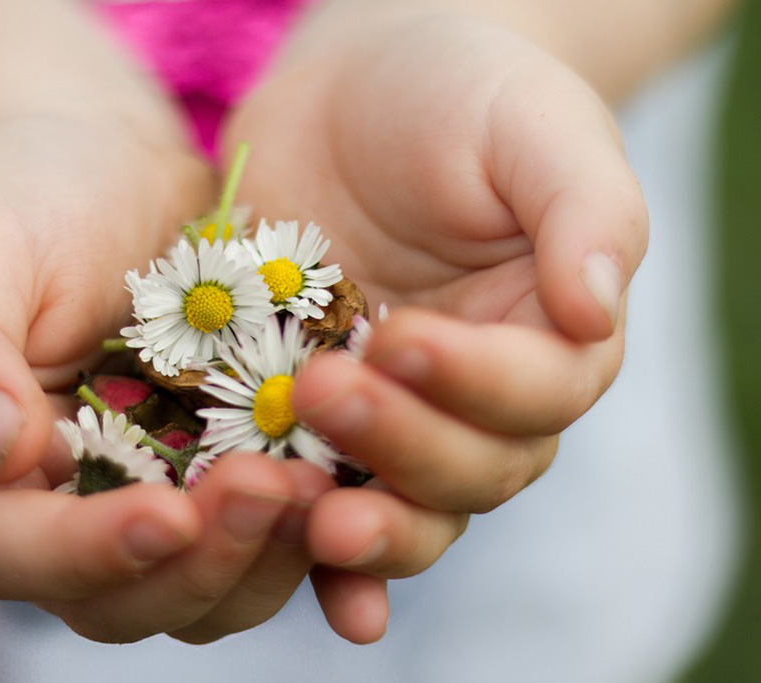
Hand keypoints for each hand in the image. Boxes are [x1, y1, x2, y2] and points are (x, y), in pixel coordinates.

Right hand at [0, 115, 332, 642]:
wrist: (104, 166)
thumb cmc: (17, 201)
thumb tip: (1, 452)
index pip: (18, 556)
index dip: (91, 556)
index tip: (170, 515)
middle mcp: (71, 510)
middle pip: (130, 598)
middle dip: (204, 562)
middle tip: (271, 484)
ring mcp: (158, 497)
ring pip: (212, 586)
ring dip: (268, 556)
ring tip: (320, 483)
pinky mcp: (227, 471)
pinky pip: (273, 533)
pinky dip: (314, 533)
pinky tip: (356, 494)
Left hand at [222, 7, 647, 640]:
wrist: (349, 94)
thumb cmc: (457, 94)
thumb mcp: (531, 125)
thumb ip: (582, 208)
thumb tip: (599, 310)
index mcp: (551, 333)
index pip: (537, 393)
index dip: (473, 383)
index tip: (398, 337)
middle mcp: (480, 397)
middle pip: (470, 470)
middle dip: (402, 445)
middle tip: (325, 391)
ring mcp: (397, 417)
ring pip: (405, 507)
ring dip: (363, 526)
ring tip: (310, 517)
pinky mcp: (317, 420)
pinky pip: (328, 500)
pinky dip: (322, 561)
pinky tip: (304, 572)